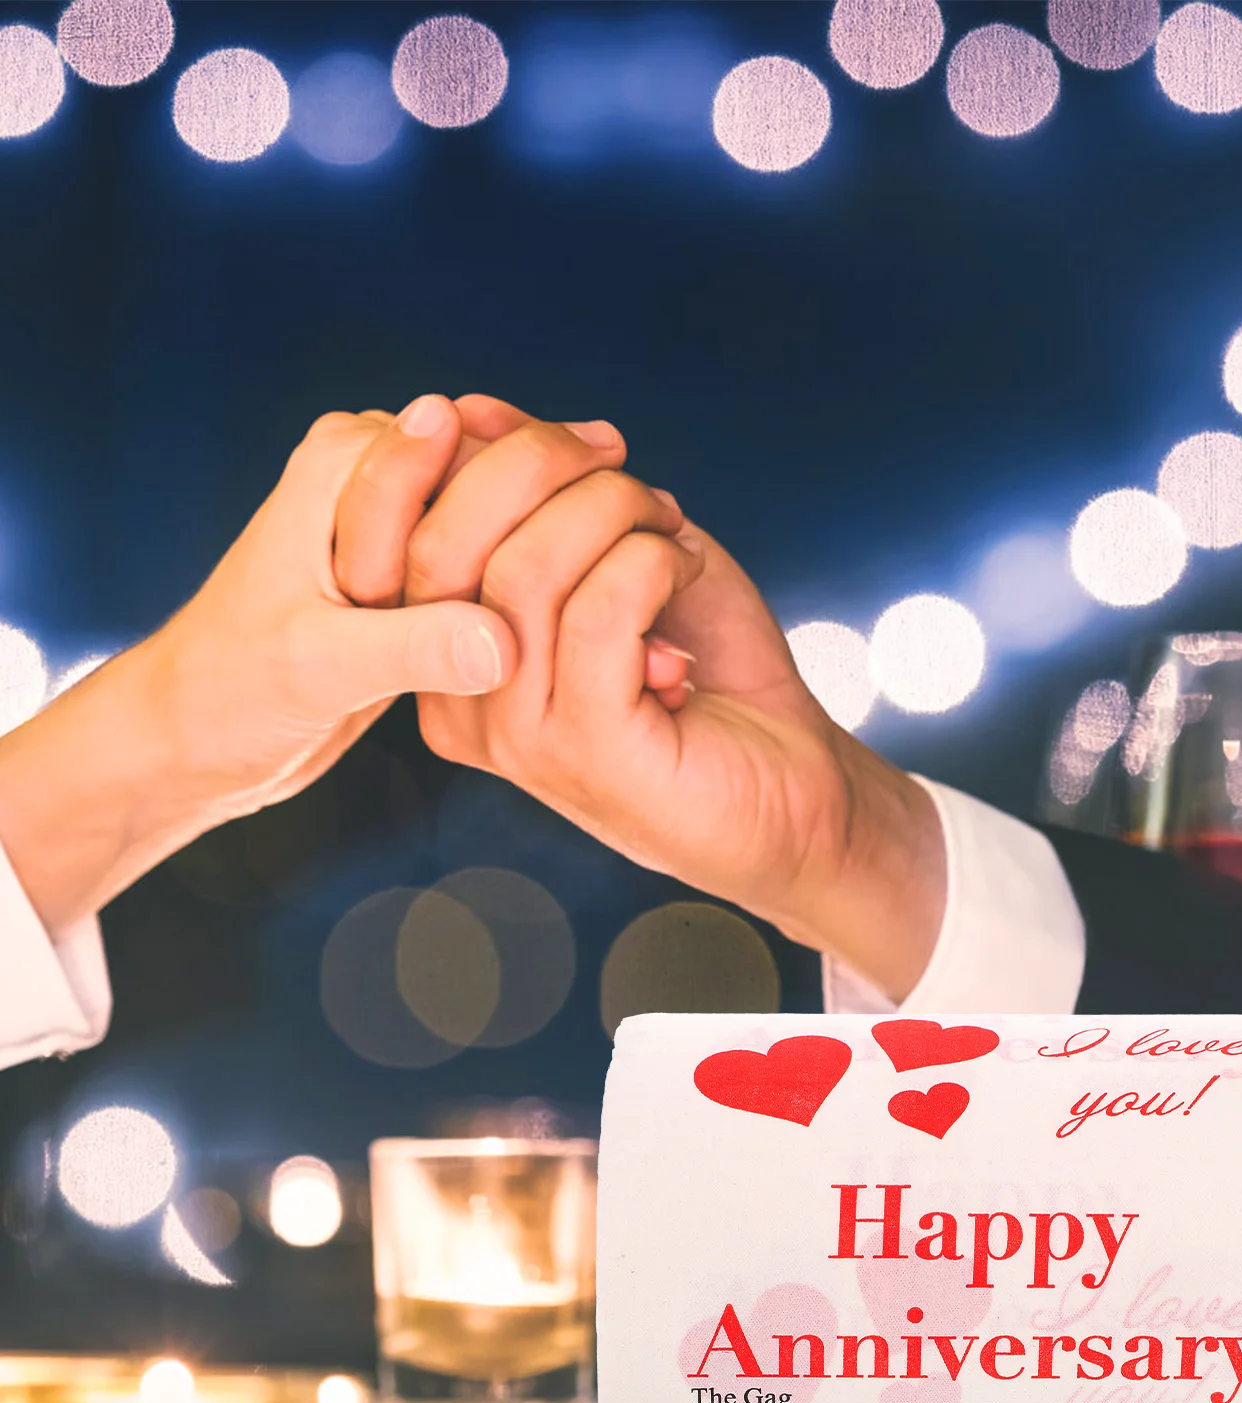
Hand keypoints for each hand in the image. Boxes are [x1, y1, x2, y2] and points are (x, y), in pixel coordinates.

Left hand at [0, 399, 615, 933]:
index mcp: (339, 471)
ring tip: (655, 539)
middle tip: (658, 509)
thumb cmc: (232, 693)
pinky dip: (544, 570)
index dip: (546, 462)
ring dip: (568, 530)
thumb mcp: (321, 670)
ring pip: (504, 510)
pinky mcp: (410, 576)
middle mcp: (368, 480)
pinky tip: (603, 587)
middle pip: (495, 466)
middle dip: (573, 491)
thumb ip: (412, 647)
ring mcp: (394, 526)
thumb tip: (502, 641)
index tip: (622, 474)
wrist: (197, 735)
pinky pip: (494, 554)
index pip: (459, 442)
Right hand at [349, 397, 945, 1000]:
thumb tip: (473, 413)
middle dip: (544, 464)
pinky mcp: (586, 749)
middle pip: (449, 542)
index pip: (411, 528)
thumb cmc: (704, 664)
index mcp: (448, 652)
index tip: (577, 436)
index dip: (483, 452)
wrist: (791, 778)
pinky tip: (684, 568)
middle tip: (624, 464)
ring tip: (669, 528)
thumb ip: (542, 493)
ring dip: (615, 512)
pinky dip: (651, 562)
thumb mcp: (616, 550)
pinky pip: (598, 612)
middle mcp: (462, 699)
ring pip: (527, 568)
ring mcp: (516, 733)